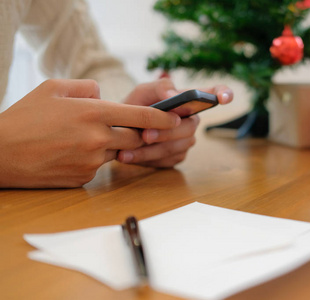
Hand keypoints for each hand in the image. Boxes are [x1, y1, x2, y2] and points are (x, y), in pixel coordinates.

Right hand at [0, 79, 179, 187]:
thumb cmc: (24, 117)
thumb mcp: (53, 88)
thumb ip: (86, 87)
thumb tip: (104, 94)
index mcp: (93, 113)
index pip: (141, 116)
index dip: (163, 118)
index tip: (178, 119)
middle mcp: (97, 139)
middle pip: (136, 139)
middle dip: (138, 134)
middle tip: (131, 128)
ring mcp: (91, 162)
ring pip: (117, 153)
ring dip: (111, 146)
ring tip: (85, 138)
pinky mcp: (83, 179)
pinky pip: (99, 168)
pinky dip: (93, 159)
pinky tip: (71, 153)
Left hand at [118, 78, 233, 167]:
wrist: (118, 130)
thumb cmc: (134, 107)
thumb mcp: (142, 92)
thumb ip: (159, 87)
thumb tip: (176, 95)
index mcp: (188, 101)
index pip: (213, 94)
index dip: (224, 93)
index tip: (225, 98)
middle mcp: (191, 121)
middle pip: (190, 127)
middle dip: (167, 132)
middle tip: (145, 134)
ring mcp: (185, 140)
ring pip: (178, 147)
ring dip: (152, 149)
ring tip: (127, 150)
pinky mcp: (176, 157)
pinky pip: (168, 160)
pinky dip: (147, 159)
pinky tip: (129, 156)